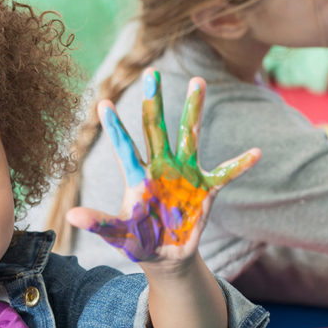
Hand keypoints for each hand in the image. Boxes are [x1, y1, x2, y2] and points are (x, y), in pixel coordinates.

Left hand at [67, 69, 259, 262]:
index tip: (102, 102)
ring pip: (190, 135)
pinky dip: (240, 165)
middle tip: (152, 72)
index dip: (115, 127)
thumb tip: (72, 216)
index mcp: (139, 177)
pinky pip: (225, 174)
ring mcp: (185, 174)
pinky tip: (256, 153)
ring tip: (198, 81)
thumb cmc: (139, 242)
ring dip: (194, 110)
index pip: (125, 147)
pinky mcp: (206, 189)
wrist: (165, 255)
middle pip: (156, 128)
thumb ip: (99, 223)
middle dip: (153, 101)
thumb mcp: (119, 235)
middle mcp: (161, 167)